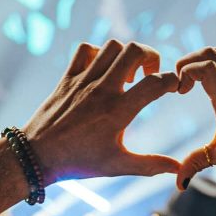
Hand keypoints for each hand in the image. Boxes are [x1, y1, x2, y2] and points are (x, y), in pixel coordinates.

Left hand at [22, 41, 180, 183]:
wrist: (36, 156)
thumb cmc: (79, 162)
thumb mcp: (118, 165)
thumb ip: (150, 165)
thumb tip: (179, 170)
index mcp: (118, 111)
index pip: (155, 83)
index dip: (172, 81)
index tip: (173, 88)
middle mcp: (102, 90)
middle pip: (135, 50)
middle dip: (151, 56)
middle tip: (149, 74)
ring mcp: (83, 80)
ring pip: (112, 46)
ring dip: (125, 55)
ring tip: (126, 75)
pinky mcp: (67, 77)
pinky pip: (85, 49)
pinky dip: (98, 53)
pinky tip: (102, 70)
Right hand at [173, 47, 215, 188]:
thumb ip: (197, 164)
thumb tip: (178, 184)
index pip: (205, 67)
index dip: (186, 71)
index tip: (180, 92)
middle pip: (209, 52)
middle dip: (187, 61)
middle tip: (181, 83)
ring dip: (199, 63)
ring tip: (190, 85)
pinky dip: (211, 69)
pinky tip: (206, 89)